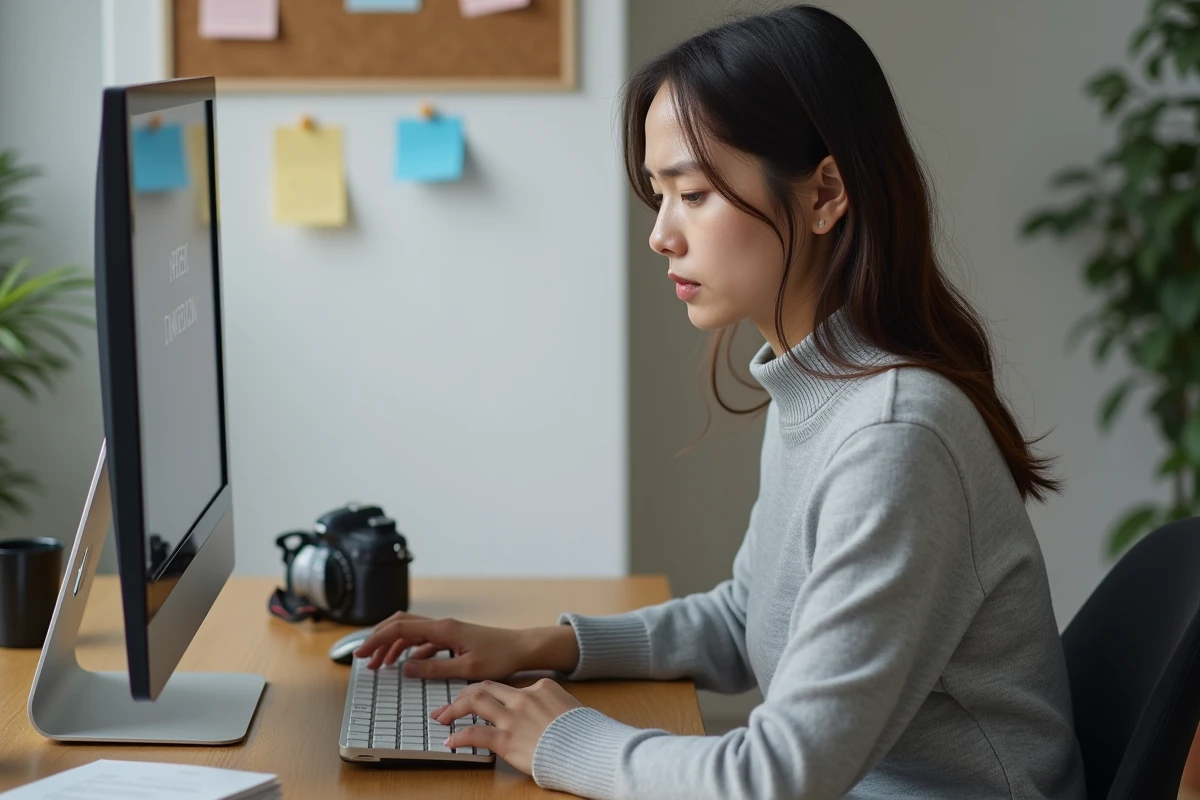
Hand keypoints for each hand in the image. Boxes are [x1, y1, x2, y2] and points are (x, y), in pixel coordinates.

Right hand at [353, 611, 529, 679]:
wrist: (521, 647)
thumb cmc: (500, 657)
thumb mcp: (467, 669)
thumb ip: (435, 668)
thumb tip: (406, 668)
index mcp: (443, 629)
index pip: (400, 628)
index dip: (377, 640)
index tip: (360, 654)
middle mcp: (442, 625)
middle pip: (400, 624)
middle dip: (379, 639)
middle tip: (363, 658)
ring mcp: (447, 630)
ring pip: (410, 632)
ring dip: (392, 646)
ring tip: (378, 665)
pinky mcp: (452, 637)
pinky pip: (423, 640)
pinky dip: (409, 650)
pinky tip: (405, 665)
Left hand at [433, 678, 582, 773]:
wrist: (590, 748)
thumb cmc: (586, 732)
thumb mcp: (571, 708)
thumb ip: (553, 706)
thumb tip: (548, 713)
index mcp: (541, 687)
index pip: (508, 687)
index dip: (491, 695)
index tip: (481, 702)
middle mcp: (524, 697)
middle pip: (485, 687)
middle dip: (463, 694)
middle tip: (449, 704)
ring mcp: (514, 717)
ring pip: (474, 702)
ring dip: (453, 708)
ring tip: (441, 717)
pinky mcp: (507, 740)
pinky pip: (474, 734)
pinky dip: (458, 736)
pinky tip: (450, 741)